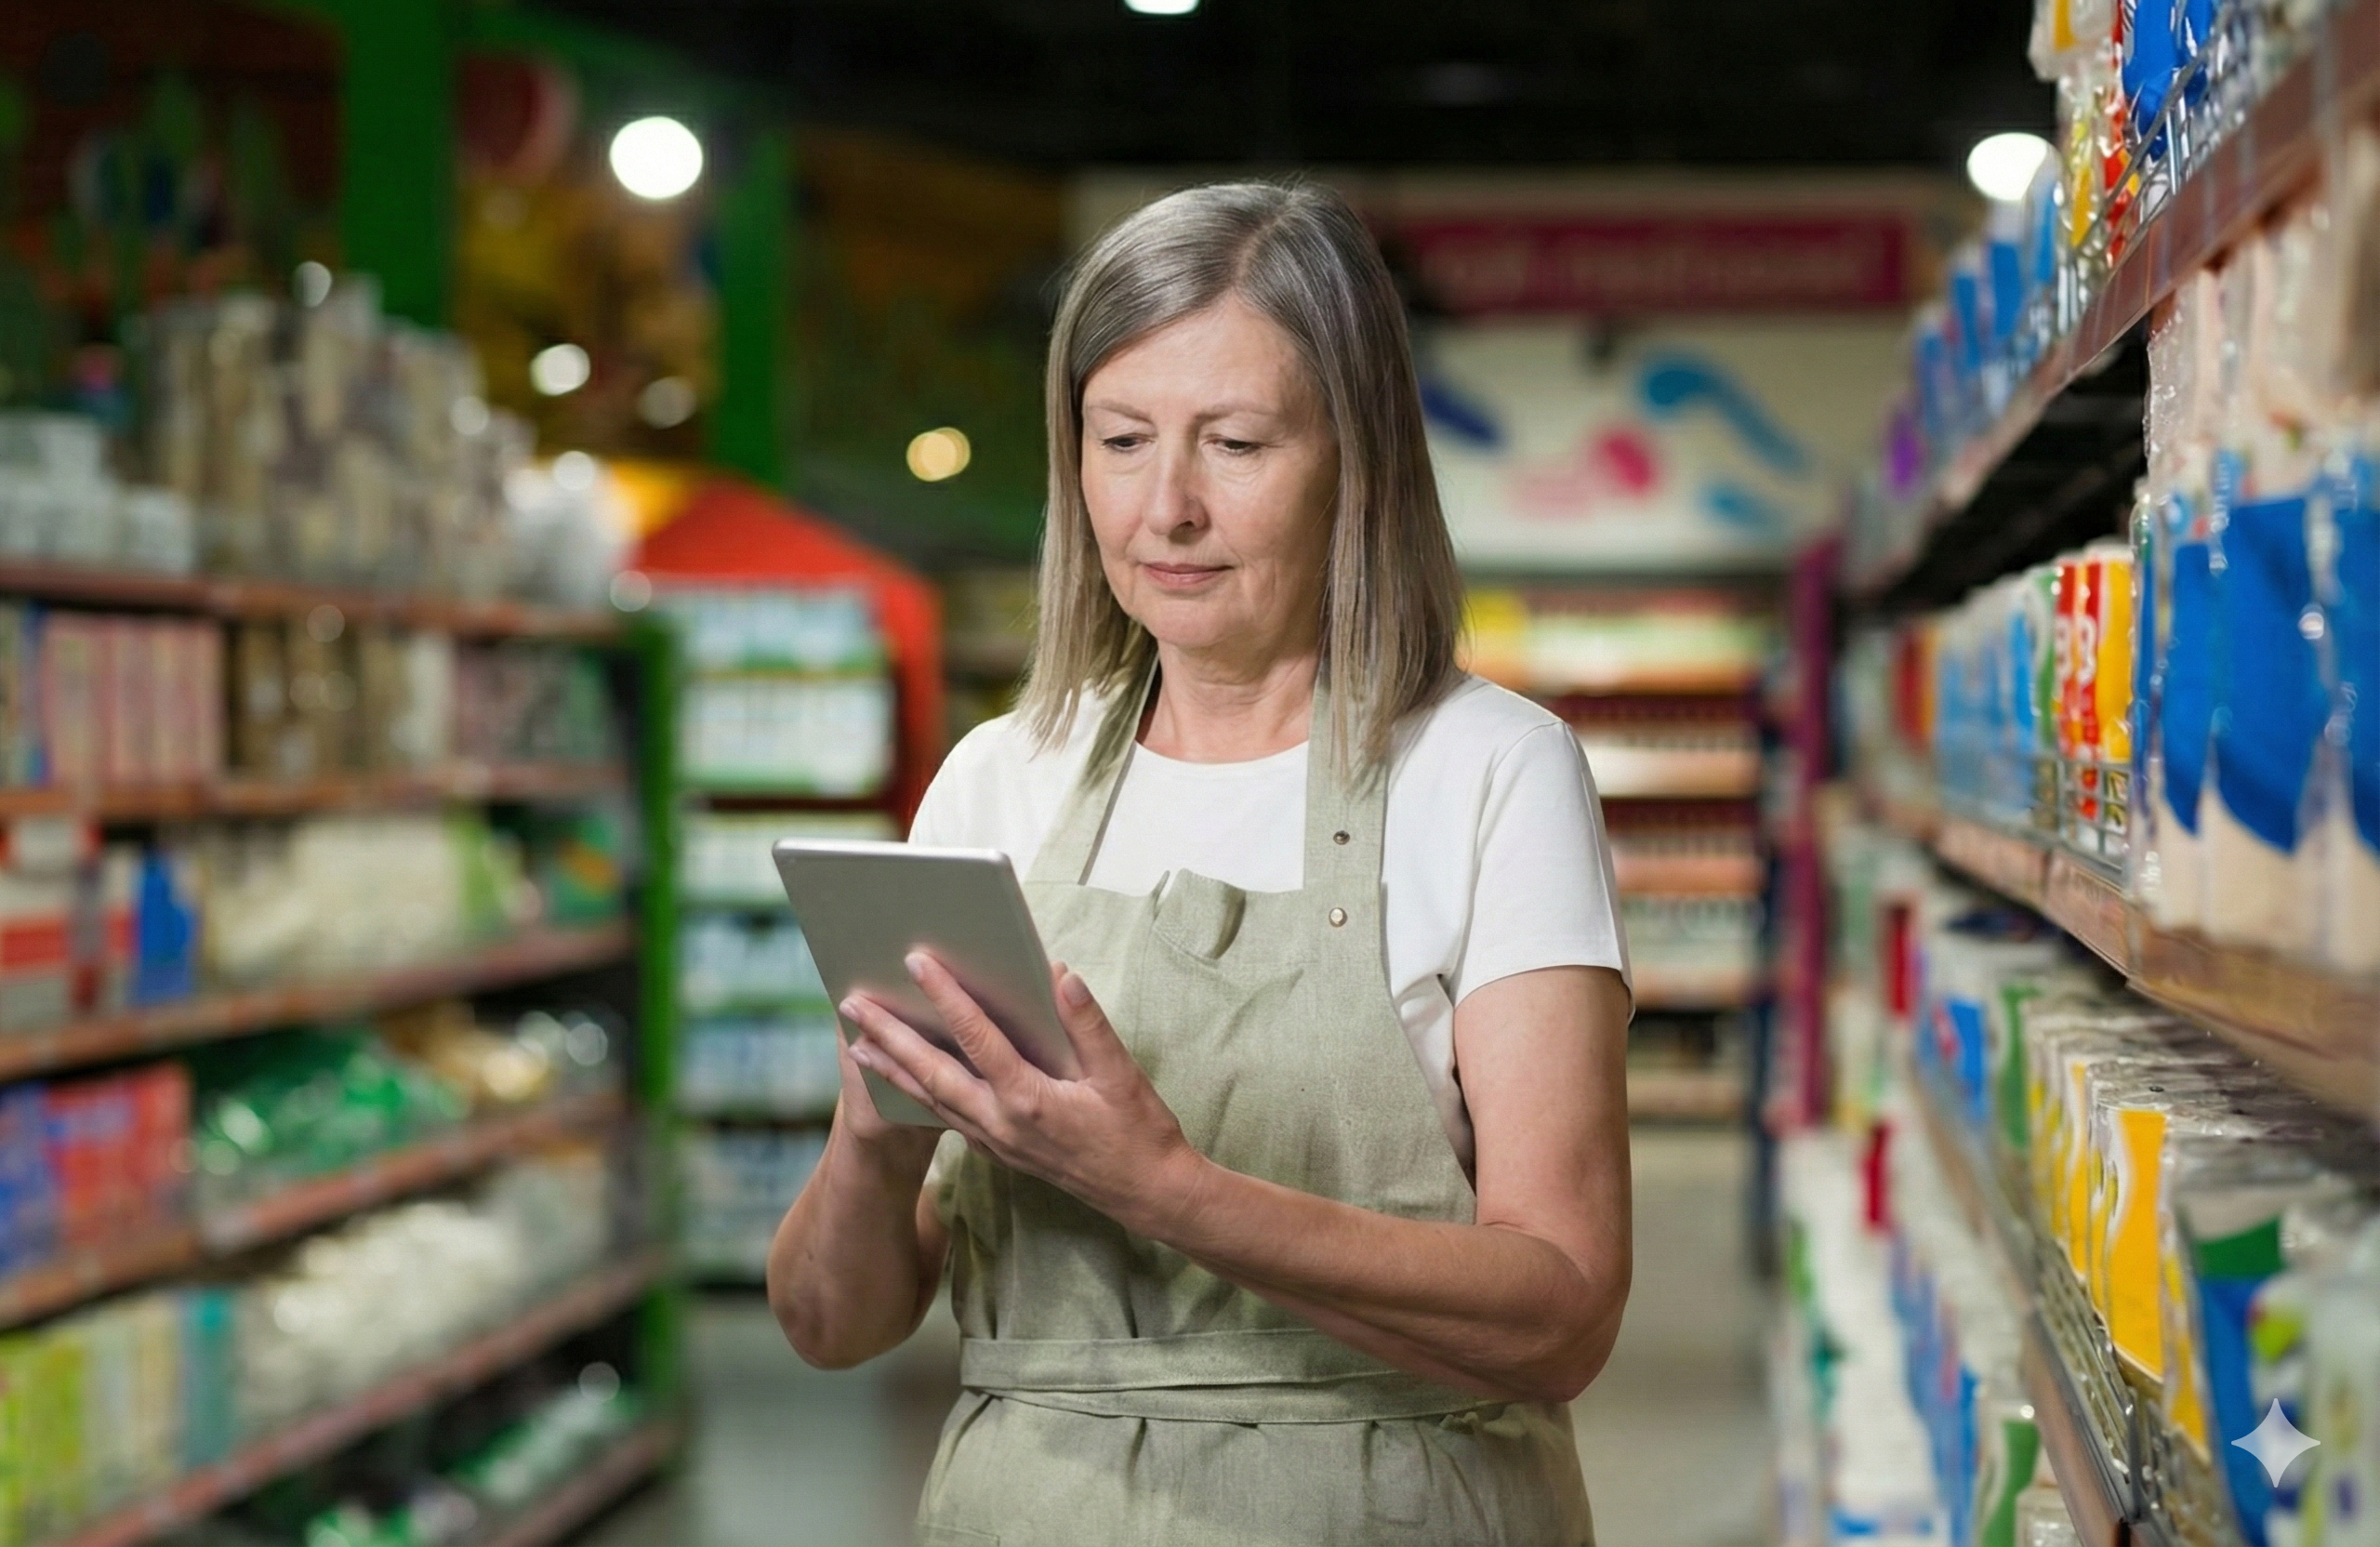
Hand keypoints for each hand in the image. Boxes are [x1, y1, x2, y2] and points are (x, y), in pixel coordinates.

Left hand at [839, 954, 1207, 1234]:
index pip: (976, 1038)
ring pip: (931, 1100)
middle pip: (932, 1074)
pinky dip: (918, 1094)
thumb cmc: (1138, 1132)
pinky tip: (904, 1078)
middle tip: (851, 1005)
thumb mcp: (1121, 1074)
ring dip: (893, 1069)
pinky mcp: (999, 1151)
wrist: (1146, 1193)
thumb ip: (1087, 1024)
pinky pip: (946, 1118)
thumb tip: (1060, 975)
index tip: (917, 962)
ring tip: (858, 1041)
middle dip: (889, 1037)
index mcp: (1029, 1100)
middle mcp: (1001, 1124)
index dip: (946, 997)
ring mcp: (996, 1142)